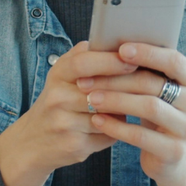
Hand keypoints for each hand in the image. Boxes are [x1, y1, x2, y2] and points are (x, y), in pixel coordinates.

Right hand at [0, 41, 139, 185]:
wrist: (33, 142)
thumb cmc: (60, 101)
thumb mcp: (65, 75)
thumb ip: (87, 56)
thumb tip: (119, 40)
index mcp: (58, 74)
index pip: (83, 62)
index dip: (110, 60)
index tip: (134, 59)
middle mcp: (56, 98)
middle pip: (99, 91)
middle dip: (128, 87)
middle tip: (152, 82)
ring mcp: (64, 124)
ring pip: (109, 115)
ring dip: (127, 111)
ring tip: (142, 104)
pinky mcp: (74, 146)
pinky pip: (108, 136)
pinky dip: (120, 131)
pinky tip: (126, 127)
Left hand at [77, 43, 185, 185]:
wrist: (172, 159)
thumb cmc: (159, 114)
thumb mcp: (159, 92)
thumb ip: (148, 71)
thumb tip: (114, 46)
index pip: (174, 61)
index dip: (148, 53)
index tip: (120, 49)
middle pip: (155, 84)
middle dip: (119, 79)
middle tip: (89, 79)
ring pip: (149, 108)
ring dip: (116, 101)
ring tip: (92, 98)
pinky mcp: (174, 151)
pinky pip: (140, 135)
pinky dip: (116, 126)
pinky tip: (98, 120)